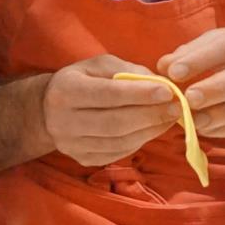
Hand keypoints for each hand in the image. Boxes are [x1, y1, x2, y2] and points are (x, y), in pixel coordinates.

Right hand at [39, 54, 181, 165]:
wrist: (47, 110)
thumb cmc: (81, 81)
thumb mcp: (98, 65)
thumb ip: (128, 70)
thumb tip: (160, 84)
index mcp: (64, 90)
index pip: (107, 94)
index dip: (139, 94)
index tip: (168, 92)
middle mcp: (62, 121)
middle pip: (115, 123)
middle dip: (150, 115)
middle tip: (177, 108)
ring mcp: (71, 145)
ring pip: (119, 142)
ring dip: (150, 131)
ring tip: (170, 118)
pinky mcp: (82, 159)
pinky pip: (118, 153)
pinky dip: (140, 141)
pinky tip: (152, 129)